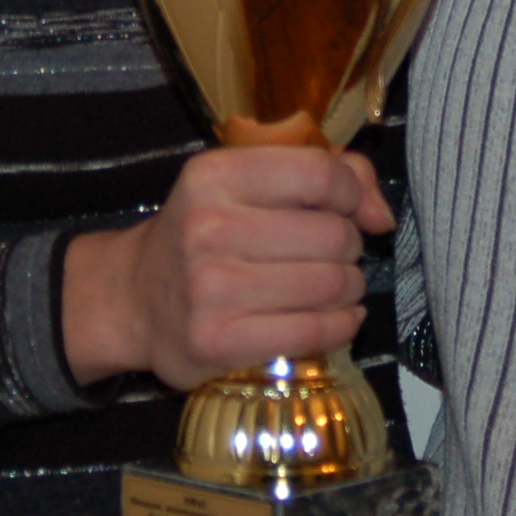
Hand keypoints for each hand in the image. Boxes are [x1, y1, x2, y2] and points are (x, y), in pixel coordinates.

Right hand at [63, 141, 393, 388]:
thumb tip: (380, 214)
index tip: (354, 211)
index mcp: (214, 175)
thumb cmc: (205, 235)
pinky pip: (315, 331)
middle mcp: (208, 227)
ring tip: (333, 286)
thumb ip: (325, 174)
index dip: (354, 194)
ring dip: (349, 288)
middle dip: (349, 247)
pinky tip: (336, 318)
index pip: (319, 174)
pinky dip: (341, 325)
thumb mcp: (245, 184)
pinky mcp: (218, 341)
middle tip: (332, 255)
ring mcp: (211, 288)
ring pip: (331, 284)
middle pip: (333, 234)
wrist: (135, 298)